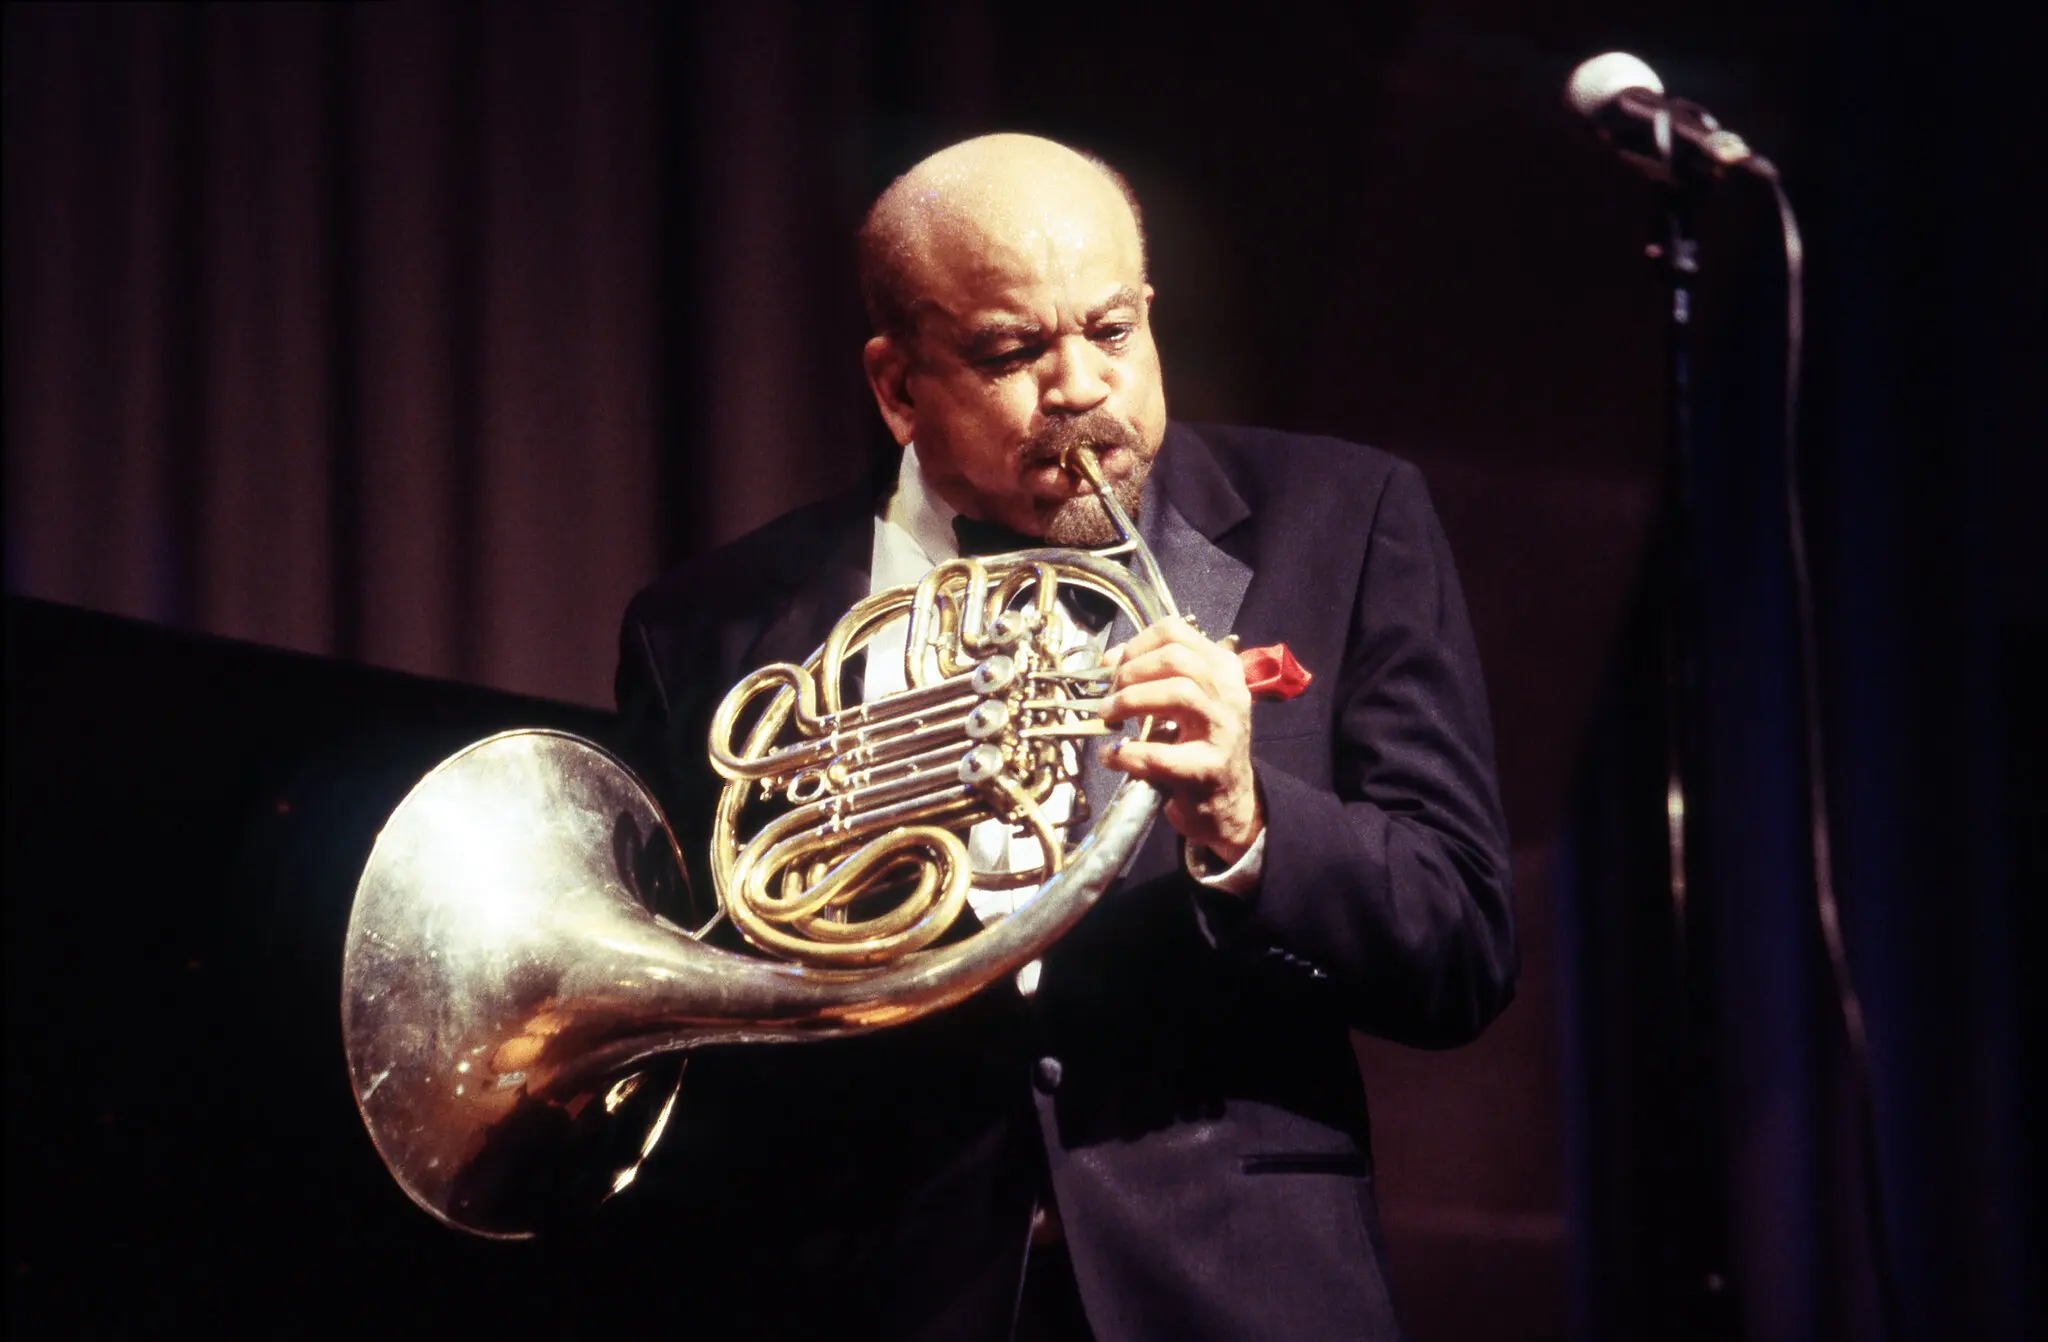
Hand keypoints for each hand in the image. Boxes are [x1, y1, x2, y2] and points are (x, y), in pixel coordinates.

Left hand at [1098, 617, 1263, 863]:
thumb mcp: (1183, 701)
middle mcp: (1229, 693)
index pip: (1176, 632)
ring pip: (1178, 692)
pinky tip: (1112, 755)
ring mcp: (1223, 731)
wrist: (1227, 801)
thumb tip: (1108, 661)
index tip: (1111, 668)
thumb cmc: (1198, 744)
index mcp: (1222, 668)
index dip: (1134, 645)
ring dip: (1131, 701)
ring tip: (1108, 717)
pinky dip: (1127, 753)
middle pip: (1176, 658)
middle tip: (1109, 696)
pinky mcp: (1209, 769)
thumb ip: (1151, 676)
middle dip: (1131, 673)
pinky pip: (1160, 754)